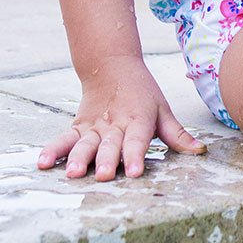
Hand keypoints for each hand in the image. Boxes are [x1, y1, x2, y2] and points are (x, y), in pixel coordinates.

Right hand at [37, 56, 205, 180]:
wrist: (112, 66)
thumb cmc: (142, 93)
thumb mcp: (162, 110)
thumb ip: (177, 134)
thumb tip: (200, 151)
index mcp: (138, 119)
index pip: (137, 140)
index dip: (135, 155)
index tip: (133, 172)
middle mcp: (115, 124)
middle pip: (109, 144)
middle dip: (105, 160)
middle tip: (102, 176)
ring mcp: (94, 126)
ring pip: (85, 143)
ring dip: (78, 158)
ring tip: (73, 173)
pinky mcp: (78, 126)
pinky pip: (64, 139)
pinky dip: (53, 150)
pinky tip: (43, 163)